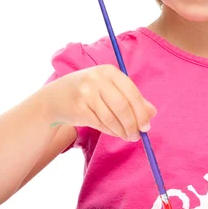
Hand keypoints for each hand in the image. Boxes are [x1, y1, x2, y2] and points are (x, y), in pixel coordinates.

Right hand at [40, 64, 156, 140]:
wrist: (55, 97)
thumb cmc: (89, 92)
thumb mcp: (110, 88)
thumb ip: (132, 98)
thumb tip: (152, 113)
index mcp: (109, 71)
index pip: (132, 91)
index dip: (141, 111)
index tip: (147, 126)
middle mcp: (97, 79)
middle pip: (122, 106)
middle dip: (133, 124)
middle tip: (137, 135)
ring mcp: (85, 93)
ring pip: (111, 117)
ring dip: (122, 131)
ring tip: (128, 136)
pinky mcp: (78, 108)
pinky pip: (100, 124)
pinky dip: (110, 131)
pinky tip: (115, 133)